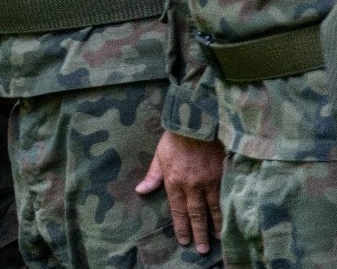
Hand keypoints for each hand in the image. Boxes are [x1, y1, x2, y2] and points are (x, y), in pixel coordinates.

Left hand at [136, 130, 223, 254]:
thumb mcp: (159, 156)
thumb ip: (152, 176)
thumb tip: (140, 191)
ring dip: (216, 225)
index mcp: (174, 181)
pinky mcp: (223, 175)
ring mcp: (209, 181)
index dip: (181, 226)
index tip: (184, 240)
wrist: (195, 122)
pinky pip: (226, 197)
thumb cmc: (175, 138)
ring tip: (219, 239)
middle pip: (196, 214)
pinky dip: (228, 210)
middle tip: (202, 249)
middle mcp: (191, 185)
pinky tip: (232, 219)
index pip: (178, 210)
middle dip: (199, 232)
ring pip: (214, 209)